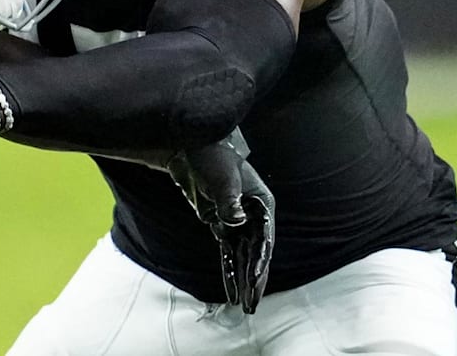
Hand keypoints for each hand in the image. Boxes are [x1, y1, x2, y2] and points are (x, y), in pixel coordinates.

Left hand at [168, 131, 274, 313]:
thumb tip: (236, 220)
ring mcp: (238, 224)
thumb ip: (229, 200)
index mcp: (262, 205)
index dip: (260, 260)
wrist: (192, 150)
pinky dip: (228, 272)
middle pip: (257, 254)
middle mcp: (254, 217)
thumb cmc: (212, 158)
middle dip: (254, 280)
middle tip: (253, 305)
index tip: (255, 278)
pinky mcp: (222, 227)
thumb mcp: (223, 177)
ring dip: (243, 281)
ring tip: (245, 307)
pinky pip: (228, 254)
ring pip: (243, 258)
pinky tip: (231, 292)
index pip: (264, 238)